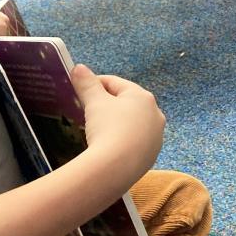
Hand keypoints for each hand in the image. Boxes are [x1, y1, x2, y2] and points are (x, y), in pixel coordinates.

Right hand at [71, 65, 166, 181]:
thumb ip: (87, 83)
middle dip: (107, 104)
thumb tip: (78, 67)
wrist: (116, 168)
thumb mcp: (94, 102)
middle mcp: (156, 114)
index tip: (80, 89)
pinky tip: (109, 146)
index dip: (95, 83)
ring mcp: (156, 137)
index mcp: (143, 97)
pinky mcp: (152, 156)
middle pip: (126, 103)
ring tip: (97, 128)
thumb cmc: (107, 128)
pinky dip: (122, 141)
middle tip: (88, 109)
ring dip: (116, 122)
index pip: (116, 83)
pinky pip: (134, 142)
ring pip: (132, 123)